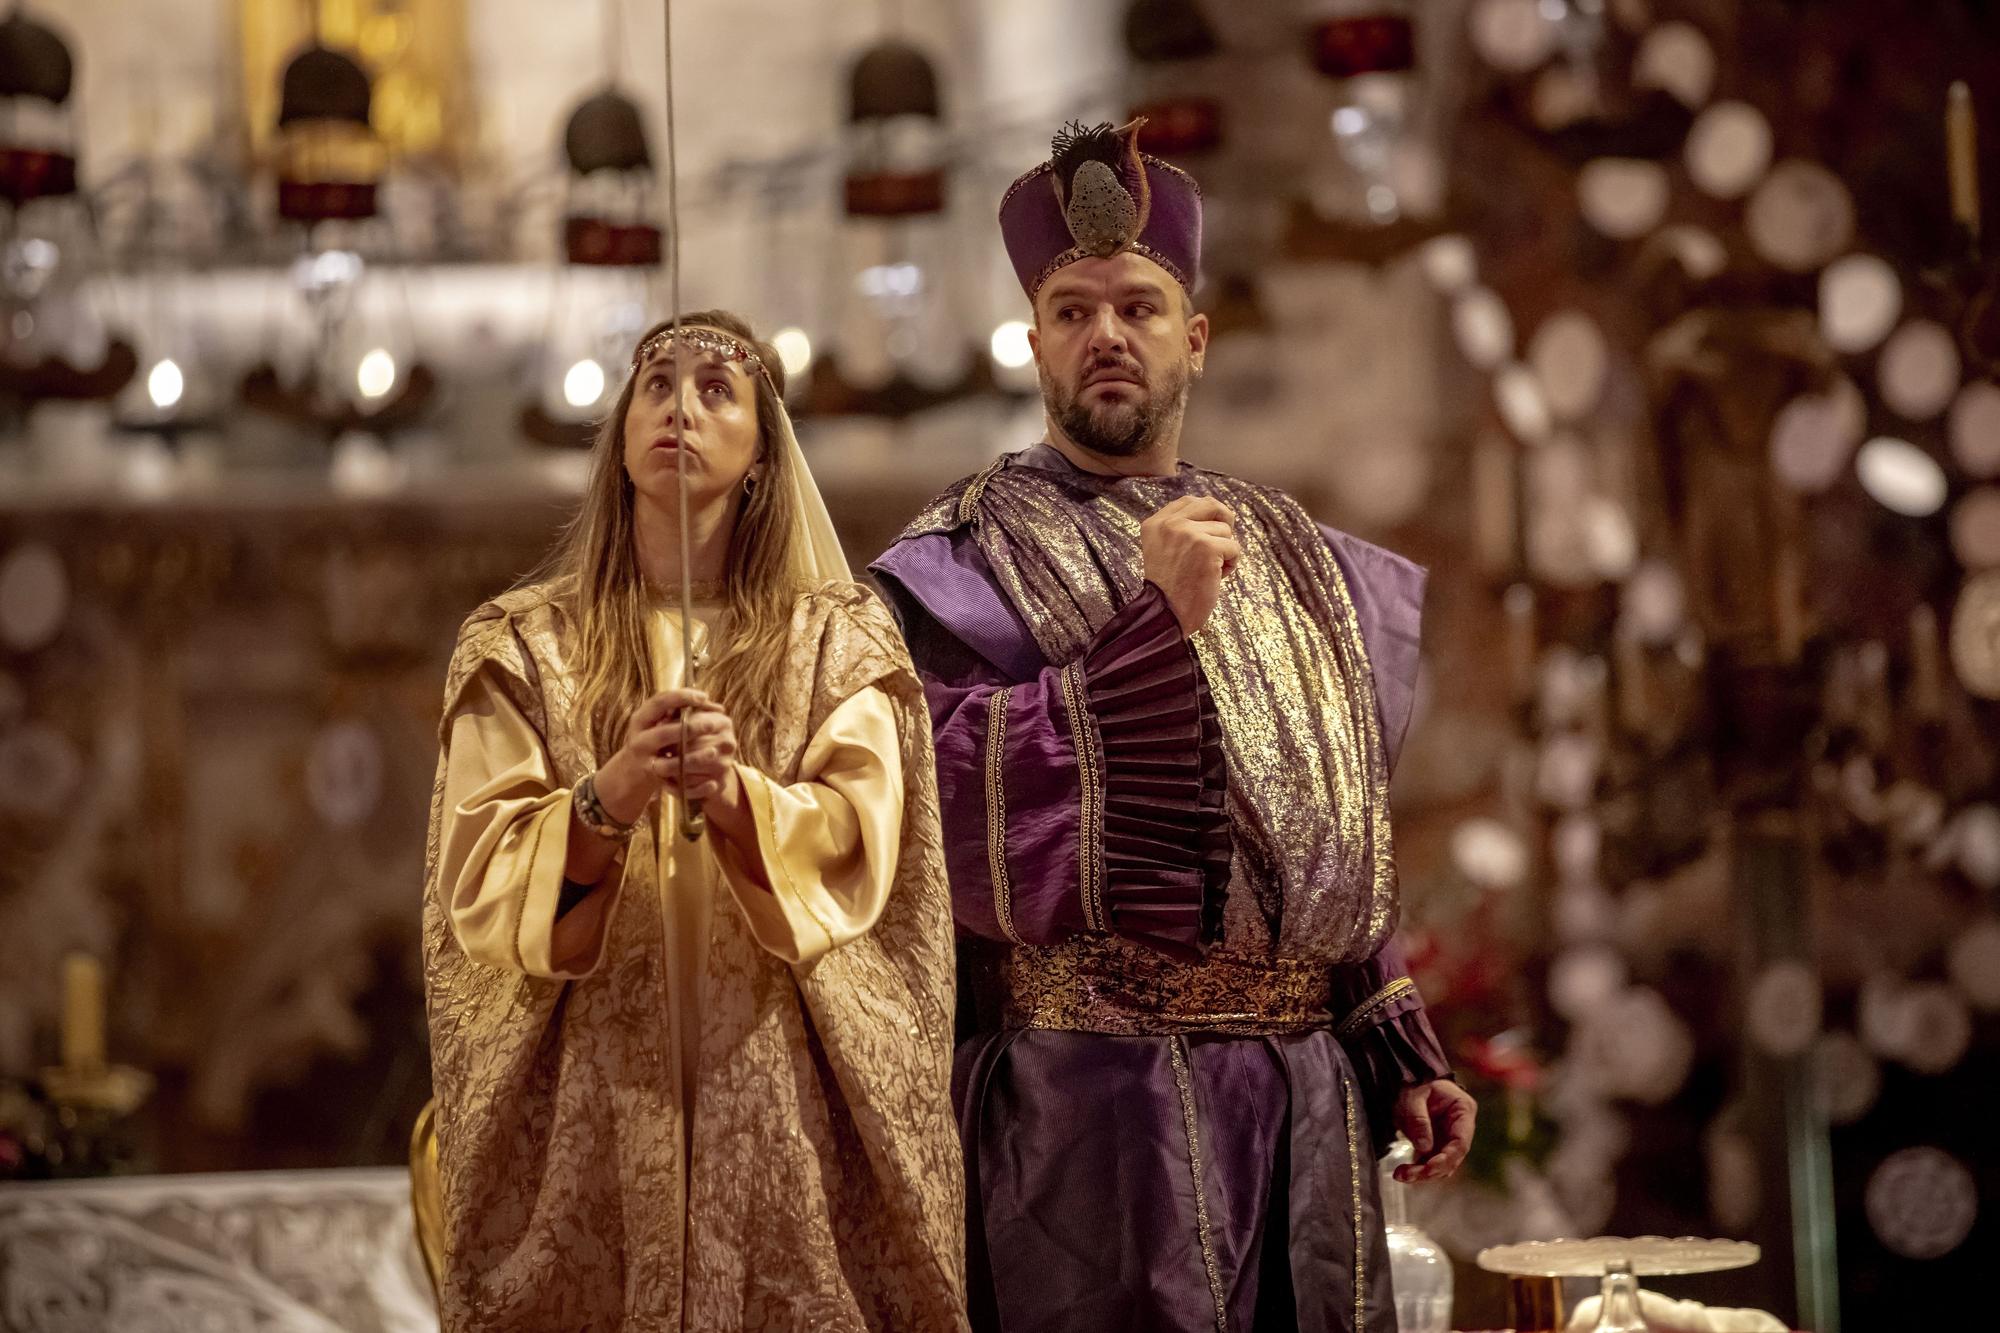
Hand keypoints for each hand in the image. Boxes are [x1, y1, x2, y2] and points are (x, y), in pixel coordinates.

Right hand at [594, 687, 727, 822]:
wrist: (631, 770)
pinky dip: (697, 788)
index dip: (681, 697)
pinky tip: (714, 783)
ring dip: (693, 758)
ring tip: (714, 752)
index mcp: (641, 720)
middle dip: (688, 729)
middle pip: (663, 734)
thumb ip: (684, 711)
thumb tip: (719, 709)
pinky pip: (677, 788)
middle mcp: (640, 741)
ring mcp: (646, 764)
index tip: (704, 696)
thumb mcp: (659, 721)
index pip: (659, 703)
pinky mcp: (656, 782)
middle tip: (713, 724)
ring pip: (670, 764)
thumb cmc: (655, 737)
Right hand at [1140, 495, 1241, 636]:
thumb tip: (1215, 512)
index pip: (1188, 501)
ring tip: (1211, 571)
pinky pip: (1234, 547)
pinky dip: (1232, 564)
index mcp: (1155, 524)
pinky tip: (1217, 577)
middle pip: (1211, 505)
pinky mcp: (1207, 547)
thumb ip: (1179, 529)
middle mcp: (1170, 524)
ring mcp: (1188, 533)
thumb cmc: (1169, 589)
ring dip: (1226, 551)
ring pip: (1225, 530)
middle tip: (1224, 542)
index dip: (1207, 513)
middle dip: (1224, 521)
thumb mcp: (1162, 550)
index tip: (1210, 530)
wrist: (1166, 615)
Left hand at [1392, 1079, 1476, 1182]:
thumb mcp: (1413, 1096)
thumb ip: (1418, 1119)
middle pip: (1452, 1158)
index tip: (1429, 1167)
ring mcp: (1449, 1137)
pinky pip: (1431, 1162)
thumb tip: (1424, 1148)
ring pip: (1442, 1164)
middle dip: (1430, 1170)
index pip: (1461, 1142)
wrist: (1407, 1079)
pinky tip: (1403, 1172)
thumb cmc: (1413, 1082)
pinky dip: (1418, 1169)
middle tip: (1406, 1175)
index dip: (1447, 1158)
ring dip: (1423, 1174)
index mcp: (1463, 1110)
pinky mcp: (1436, 1144)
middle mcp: (1460, 1127)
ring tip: (1400, 1175)